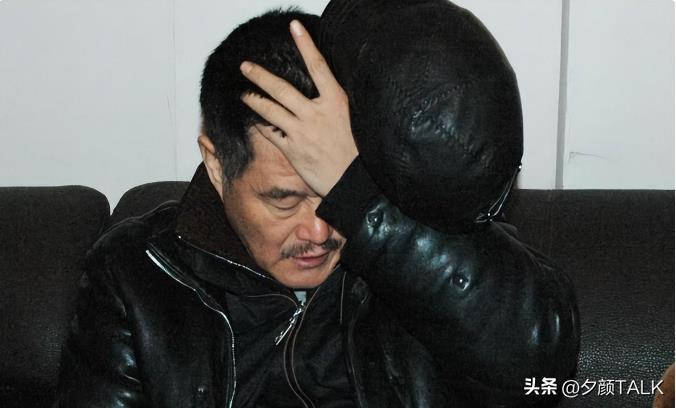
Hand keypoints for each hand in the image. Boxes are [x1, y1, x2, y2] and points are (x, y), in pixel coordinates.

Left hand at [240, 20, 357, 196]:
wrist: (354, 182)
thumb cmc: (358, 154)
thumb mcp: (354, 121)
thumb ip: (334, 106)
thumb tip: (324, 93)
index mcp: (336, 102)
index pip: (318, 66)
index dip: (306, 44)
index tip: (294, 27)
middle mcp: (316, 113)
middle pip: (281, 88)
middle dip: (259, 76)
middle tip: (245, 66)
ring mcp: (302, 132)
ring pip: (270, 110)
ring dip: (253, 100)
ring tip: (242, 94)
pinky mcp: (293, 150)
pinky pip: (270, 134)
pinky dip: (259, 126)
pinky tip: (252, 122)